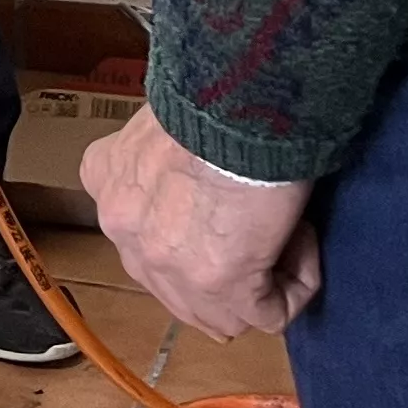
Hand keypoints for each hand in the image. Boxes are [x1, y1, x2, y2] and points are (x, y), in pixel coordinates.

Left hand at [84, 109, 320, 339]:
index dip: (195, 234)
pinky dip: (296, 284)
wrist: (241, 97)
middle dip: (224, 273)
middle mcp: (121, 228)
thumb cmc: (217, 93)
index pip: (143, 237)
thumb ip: (163, 157)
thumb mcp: (165, 118)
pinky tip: (302, 235)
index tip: (233, 202)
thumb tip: (197, 177)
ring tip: (285, 230)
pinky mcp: (220, 284)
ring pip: (220, 314)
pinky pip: (269, 314)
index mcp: (104, 179)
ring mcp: (165, 263)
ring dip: (260, 283)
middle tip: (264, 232)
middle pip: (176, 289)